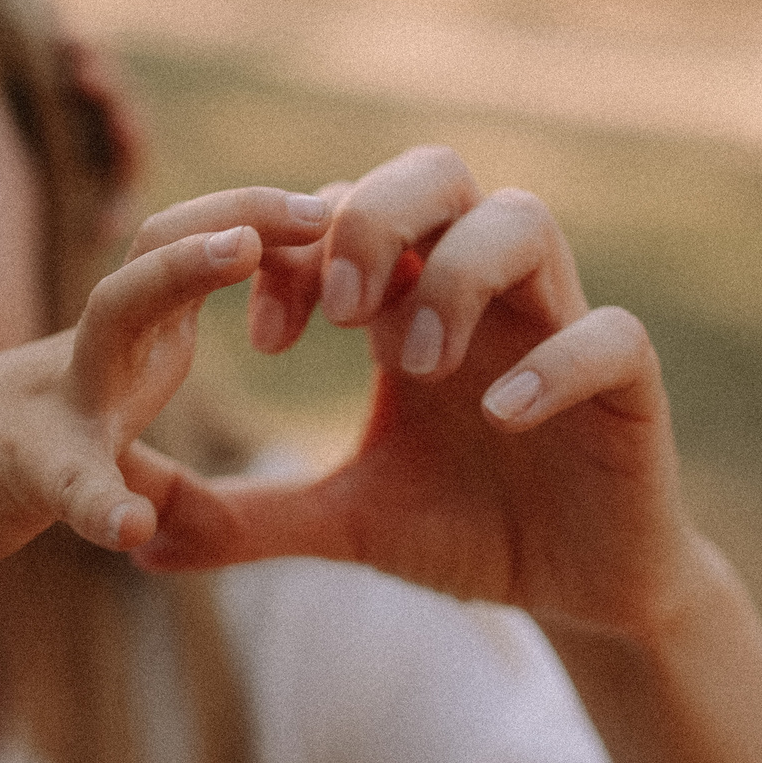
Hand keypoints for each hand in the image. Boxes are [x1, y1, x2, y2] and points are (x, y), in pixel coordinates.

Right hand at [0, 187, 331, 563]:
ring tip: (241, 250)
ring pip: (118, 313)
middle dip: (244, 213)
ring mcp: (59, 399)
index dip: (272, 228)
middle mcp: (97, 351)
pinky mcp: (23, 466)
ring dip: (178, 272)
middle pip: (168, 246)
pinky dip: (101, 501)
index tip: (349, 215)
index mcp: (130, 343)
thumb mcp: (91, 462)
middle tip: (327, 203)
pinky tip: (136, 526)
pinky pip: (70, 478)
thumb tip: (203, 518)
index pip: (203, 250)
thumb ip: (151, 477)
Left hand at [134, 147, 700, 639]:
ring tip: (416, 364)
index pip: (345, 213)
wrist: (577, 589)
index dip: (295, 250)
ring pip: (524, 219)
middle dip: (373, 221)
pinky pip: (609, 330)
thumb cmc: (463, 531)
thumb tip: (134, 537)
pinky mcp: (628, 382)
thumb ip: (244, 518)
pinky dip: (553, 359)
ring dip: (455, 275)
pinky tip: (502, 414)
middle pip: (434, 173)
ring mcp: (560, 322)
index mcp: (411, 301)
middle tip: (336, 315)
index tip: (265, 340)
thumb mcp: (340, 524)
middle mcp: (484, 290)